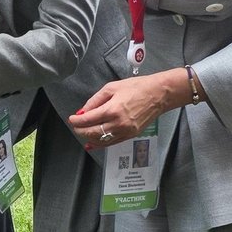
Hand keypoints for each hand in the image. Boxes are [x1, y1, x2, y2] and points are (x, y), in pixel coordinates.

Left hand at [66, 70, 189, 145]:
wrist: (159, 94)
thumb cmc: (137, 87)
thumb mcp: (112, 87)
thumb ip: (95, 100)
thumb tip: (83, 111)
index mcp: (112, 109)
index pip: (88, 120)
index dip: (77, 121)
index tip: (72, 118)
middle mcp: (118, 123)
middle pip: (93, 132)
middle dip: (80, 130)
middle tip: (75, 126)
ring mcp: (125, 131)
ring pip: (102, 140)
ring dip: (89, 138)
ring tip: (82, 133)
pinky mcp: (131, 135)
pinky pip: (112, 143)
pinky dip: (101, 144)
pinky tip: (93, 143)